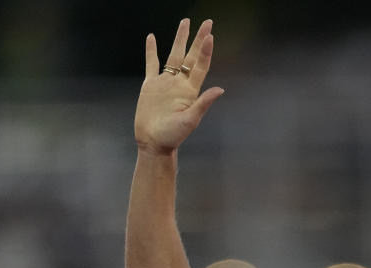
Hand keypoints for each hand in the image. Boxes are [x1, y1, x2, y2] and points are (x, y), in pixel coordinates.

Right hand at [134, 19, 222, 154]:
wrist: (153, 142)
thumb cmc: (172, 135)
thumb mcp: (190, 120)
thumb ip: (203, 103)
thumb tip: (220, 89)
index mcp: (190, 90)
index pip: (200, 65)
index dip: (205, 50)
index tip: (210, 35)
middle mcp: (180, 83)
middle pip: (191, 55)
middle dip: (198, 38)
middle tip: (207, 22)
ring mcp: (165, 82)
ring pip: (173, 55)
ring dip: (180, 39)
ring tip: (185, 22)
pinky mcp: (151, 85)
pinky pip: (151, 63)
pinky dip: (151, 50)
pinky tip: (152, 38)